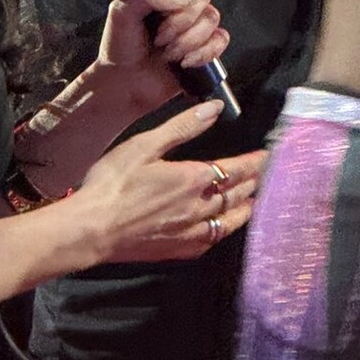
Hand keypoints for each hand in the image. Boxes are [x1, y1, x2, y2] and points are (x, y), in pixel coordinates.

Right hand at [73, 99, 246, 262]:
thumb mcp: (145, 144)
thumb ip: (183, 127)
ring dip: (244, 208)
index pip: (235, 169)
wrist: (93, 229)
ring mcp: (192, 232)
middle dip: (252, 182)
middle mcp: (200, 207)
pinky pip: (213, 239)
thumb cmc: (113, 183)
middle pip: (237, 194)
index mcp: (194, 178)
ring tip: (253, 200)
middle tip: (263, 176)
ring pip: (230, 220)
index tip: (266, 156)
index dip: (253, 162)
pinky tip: (222, 227)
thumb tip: (215, 109)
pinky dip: (224, 230)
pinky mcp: (180, 250)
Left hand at [97, 0, 229, 113]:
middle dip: (180, 20)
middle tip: (158, 35)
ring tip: (166, 51)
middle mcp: (182, 3)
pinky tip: (184, 61)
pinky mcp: (206, 46)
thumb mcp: (123, 12)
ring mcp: (196, 24)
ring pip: (212, 17)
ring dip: (187, 39)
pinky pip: (220, 39)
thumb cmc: (120, 47)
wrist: (126, 82)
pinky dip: (203, 52)